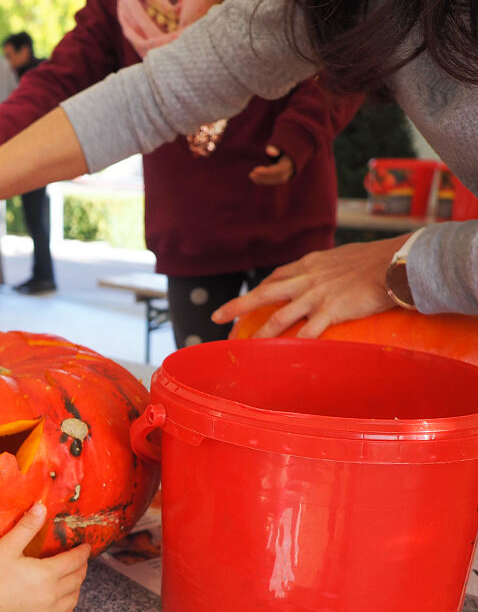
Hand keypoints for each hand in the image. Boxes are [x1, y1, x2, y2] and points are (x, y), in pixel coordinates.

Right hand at [0, 503, 88, 611]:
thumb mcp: (7, 546)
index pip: (74, 561)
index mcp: (47, 574)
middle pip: (77, 579)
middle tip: (80, 560)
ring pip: (73, 599)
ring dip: (77, 587)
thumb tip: (41, 507)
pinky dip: (69, 611)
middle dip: (82, 567)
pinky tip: (65, 604)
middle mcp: (51, 594)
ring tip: (73, 578)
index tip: (86, 547)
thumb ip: (27, 527)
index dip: (83, 552)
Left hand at [211, 234, 407, 337]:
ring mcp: (317, 295)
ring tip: (246, 347)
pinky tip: (283, 355)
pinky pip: (308, 331)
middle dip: (238, 306)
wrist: (395, 262)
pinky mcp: (332, 310)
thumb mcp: (343, 257)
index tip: (247, 299)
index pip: (276, 277)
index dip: (259, 290)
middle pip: (264, 293)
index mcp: (309, 265)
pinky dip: (294, 343)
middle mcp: (307, 279)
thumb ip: (328, 268)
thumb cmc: (376, 259)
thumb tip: (327, 275)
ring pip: (279, 316)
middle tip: (217, 317)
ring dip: (260, 334)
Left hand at [249, 145, 293, 184]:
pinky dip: (263, 181)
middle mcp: (288, 172)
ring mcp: (286, 177)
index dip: (266, 171)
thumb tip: (268, 151)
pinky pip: (272, 182)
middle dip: (263, 176)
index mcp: (288, 164)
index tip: (255, 170)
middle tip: (251, 174)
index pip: (277, 170)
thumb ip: (272, 148)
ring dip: (262, 179)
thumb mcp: (277, 148)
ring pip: (274, 181)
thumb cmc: (280, 151)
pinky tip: (255, 179)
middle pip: (276, 177)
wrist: (288, 156)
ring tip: (251, 176)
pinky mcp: (281, 180)